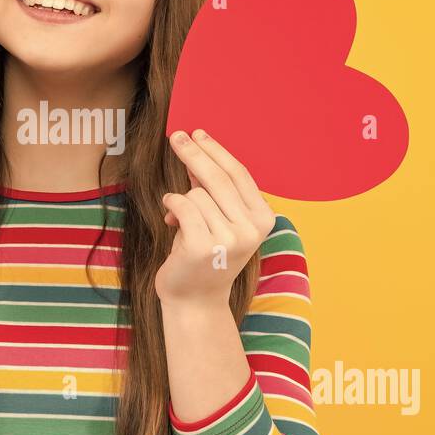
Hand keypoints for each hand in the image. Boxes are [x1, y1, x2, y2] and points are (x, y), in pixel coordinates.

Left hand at [155, 129, 277, 304]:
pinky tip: (170, 221)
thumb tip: (197, 153)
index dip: (216, 151)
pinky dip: (171, 206)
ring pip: (196, 194)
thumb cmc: (206, 257)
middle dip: (194, 153)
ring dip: (182, 201)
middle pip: (218, 177)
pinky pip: (182, 205)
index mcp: (263, 220)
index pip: (239, 174)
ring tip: (182, 224)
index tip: (197, 133)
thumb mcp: (218, 220)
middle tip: (175, 136)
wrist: (196, 301)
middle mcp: (251, 230)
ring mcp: (228, 239)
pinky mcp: (201, 247)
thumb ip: (212, 190)